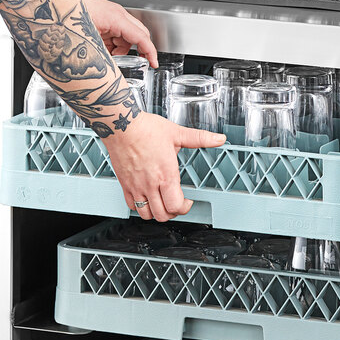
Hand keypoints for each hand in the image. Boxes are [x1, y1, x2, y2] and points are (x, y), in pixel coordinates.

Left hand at [81, 0, 157, 67]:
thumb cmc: (72, 11)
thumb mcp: (88, 38)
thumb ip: (103, 53)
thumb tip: (109, 67)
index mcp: (117, 18)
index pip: (141, 37)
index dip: (150, 52)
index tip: (154, 63)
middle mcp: (118, 15)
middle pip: (139, 35)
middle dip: (138, 51)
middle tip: (135, 63)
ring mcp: (113, 16)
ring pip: (127, 37)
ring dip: (121, 49)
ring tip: (108, 54)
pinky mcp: (107, 19)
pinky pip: (117, 34)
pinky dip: (113, 44)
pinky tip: (103, 47)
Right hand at [103, 112, 225, 221]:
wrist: (121, 125)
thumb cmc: (146, 128)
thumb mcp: (177, 133)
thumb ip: (200, 138)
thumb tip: (219, 139)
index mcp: (166, 174)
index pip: (176, 206)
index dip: (184, 208)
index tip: (187, 202)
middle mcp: (150, 184)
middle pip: (162, 215)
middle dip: (173, 212)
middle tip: (176, 203)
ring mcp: (136, 186)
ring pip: (147, 214)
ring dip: (156, 212)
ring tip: (162, 203)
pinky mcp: (125, 185)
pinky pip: (132, 206)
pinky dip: (140, 207)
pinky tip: (146, 199)